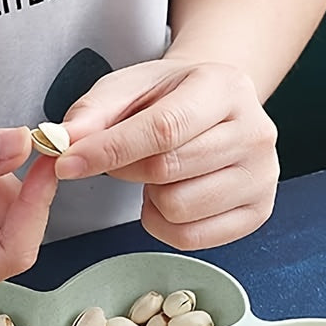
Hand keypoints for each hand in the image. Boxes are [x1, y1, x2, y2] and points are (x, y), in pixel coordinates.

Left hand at [54, 59, 278, 248]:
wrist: (217, 108)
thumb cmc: (170, 98)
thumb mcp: (129, 87)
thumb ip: (92, 112)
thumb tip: (62, 141)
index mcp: (225, 88)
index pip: (164, 128)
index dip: (110, 150)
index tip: (68, 163)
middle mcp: (255, 132)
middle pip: (168, 170)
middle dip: (127, 170)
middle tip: (123, 158)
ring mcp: (263, 176)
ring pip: (178, 208)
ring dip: (150, 197)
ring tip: (159, 174)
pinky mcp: (258, 212)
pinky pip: (191, 238)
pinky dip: (165, 223)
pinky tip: (171, 195)